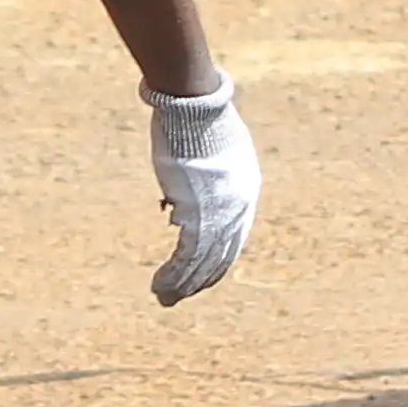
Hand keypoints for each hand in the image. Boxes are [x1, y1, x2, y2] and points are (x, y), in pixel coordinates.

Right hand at [142, 77, 258, 304]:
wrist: (196, 108)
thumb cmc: (199, 119)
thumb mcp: (213, 148)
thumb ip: (208, 171)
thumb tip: (192, 177)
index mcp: (246, 192)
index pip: (234, 237)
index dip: (217, 258)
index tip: (201, 273)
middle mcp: (239, 209)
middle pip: (221, 256)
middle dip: (200, 279)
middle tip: (180, 295)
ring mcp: (220, 214)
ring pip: (202, 263)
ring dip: (182, 284)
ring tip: (165, 298)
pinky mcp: (198, 216)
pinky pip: (187, 258)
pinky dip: (174, 276)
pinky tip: (161, 287)